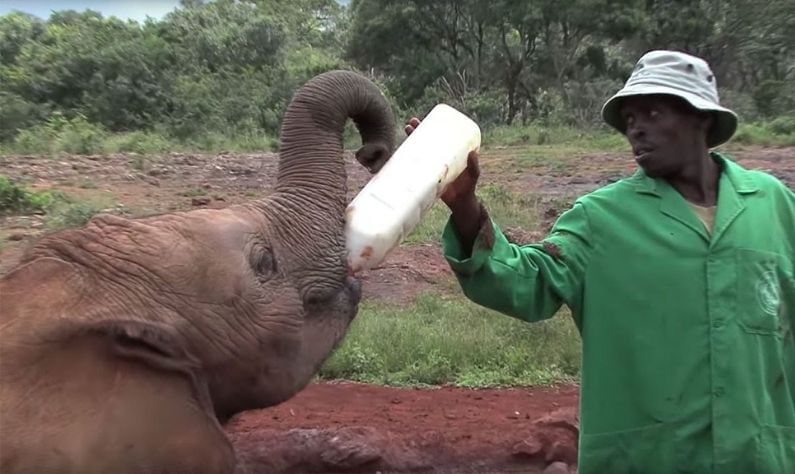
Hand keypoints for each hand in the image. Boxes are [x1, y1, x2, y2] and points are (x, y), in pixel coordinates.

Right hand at [405, 116, 482, 253]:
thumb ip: (473, 167)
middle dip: (418, 130)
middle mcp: (439, 156)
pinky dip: (406, 159)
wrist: (459, 203)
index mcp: (451, 153)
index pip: (441, 136)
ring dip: (411, 140)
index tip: (428, 118)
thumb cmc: (468, 188)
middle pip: (427, 140)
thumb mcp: (473, 176)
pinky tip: (399, 153)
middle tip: (411, 123)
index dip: (433, 126)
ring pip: (419, 150)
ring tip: (406, 131)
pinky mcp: (424, 175)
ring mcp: (431, 165)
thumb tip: (473, 153)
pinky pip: (414, 165)